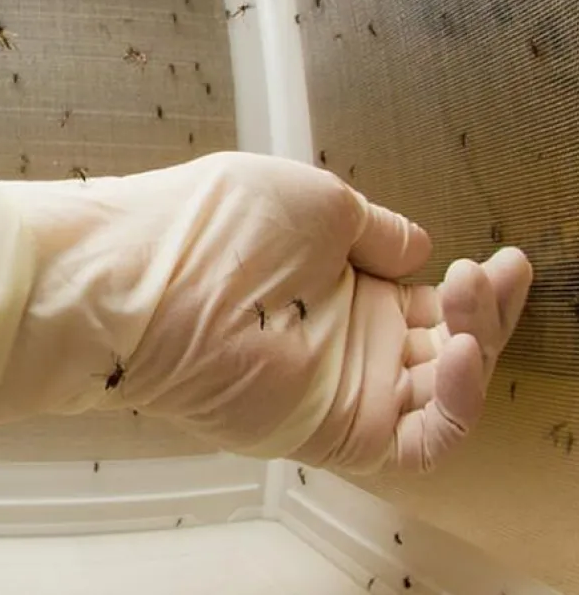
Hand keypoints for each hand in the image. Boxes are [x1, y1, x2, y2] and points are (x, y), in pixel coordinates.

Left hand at [0, 152, 531, 472]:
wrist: (138, 276)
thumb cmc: (209, 225)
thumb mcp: (315, 201)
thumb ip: (375, 230)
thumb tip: (415, 246)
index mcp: (339, 282)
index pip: (428, 297)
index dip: (473, 284)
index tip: (503, 257)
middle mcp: (342, 339)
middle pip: (445, 345)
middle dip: (485, 310)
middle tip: (495, 272)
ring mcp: (339, 386)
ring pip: (441, 393)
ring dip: (477, 348)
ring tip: (472, 297)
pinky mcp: (331, 430)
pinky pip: (418, 441)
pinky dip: (455, 407)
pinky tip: (460, 354)